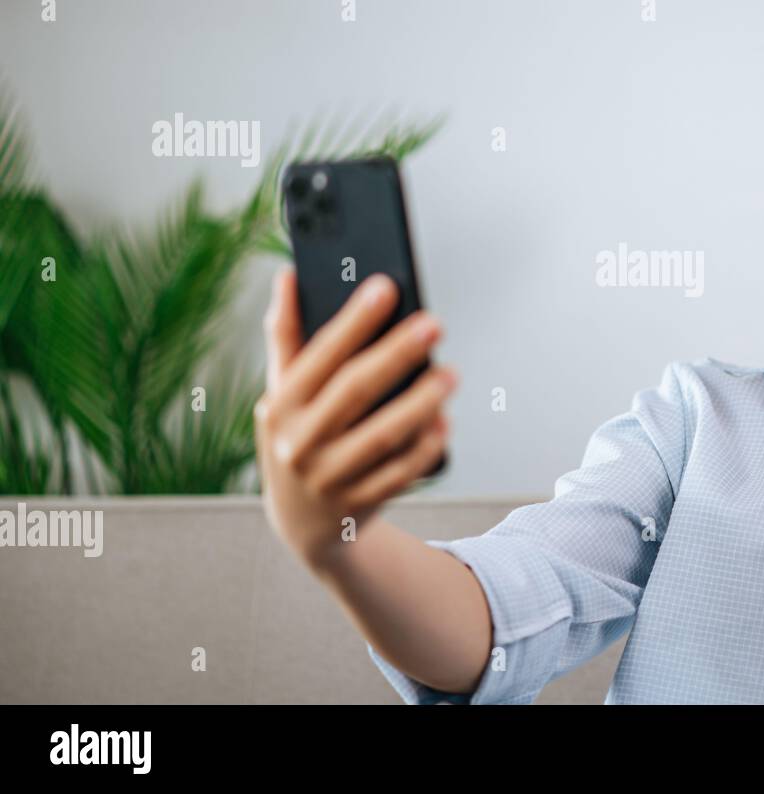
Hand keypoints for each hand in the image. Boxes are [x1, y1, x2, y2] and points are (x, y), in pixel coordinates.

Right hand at [255, 269, 457, 567]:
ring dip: (421, 403)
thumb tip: (289, 275)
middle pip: (355, 391)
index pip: (320, 355)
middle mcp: (298, 444)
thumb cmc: (295, 436)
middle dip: (397, 354)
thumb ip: (286, 335)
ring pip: (382, 436)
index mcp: (279, 406)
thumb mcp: (280, 392)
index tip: (386, 286)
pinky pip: (400, 474)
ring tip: (450, 374)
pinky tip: (446, 422)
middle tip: (435, 324)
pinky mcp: (359, 505)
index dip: (353, 320)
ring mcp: (329, 479)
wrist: (300, 523)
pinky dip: (425, 447)